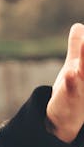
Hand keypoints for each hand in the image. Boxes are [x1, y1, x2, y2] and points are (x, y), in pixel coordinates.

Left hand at [45, 23, 83, 143]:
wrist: (63, 120)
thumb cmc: (73, 90)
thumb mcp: (75, 65)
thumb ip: (76, 48)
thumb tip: (78, 26)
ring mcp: (83, 88)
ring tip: (82, 48)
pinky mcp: (70, 98)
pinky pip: (72, 89)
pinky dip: (72, 82)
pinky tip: (70, 72)